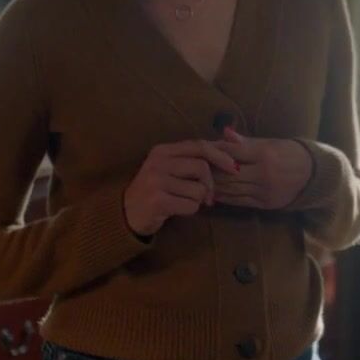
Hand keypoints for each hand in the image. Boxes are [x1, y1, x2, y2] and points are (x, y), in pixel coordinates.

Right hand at [123, 140, 239, 236]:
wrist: (125, 213)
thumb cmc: (154, 189)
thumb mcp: (168, 168)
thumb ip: (192, 158)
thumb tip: (229, 154)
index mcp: (163, 150)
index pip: (199, 146)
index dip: (220, 155)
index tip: (234, 168)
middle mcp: (158, 162)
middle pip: (202, 167)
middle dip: (210, 184)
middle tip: (208, 196)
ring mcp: (156, 181)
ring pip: (198, 189)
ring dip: (198, 200)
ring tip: (184, 201)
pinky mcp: (158, 200)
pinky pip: (191, 205)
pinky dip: (190, 210)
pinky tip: (177, 209)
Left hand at [211, 127, 312, 209]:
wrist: (313, 175)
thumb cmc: (290, 153)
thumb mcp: (271, 142)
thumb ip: (246, 142)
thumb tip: (224, 133)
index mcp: (264, 154)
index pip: (232, 152)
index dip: (215, 151)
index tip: (203, 150)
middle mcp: (263, 174)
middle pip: (228, 174)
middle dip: (211, 171)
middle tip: (197, 168)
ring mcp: (264, 191)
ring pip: (231, 189)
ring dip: (215, 186)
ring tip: (201, 181)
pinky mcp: (265, 204)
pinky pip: (239, 201)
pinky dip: (225, 197)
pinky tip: (215, 193)